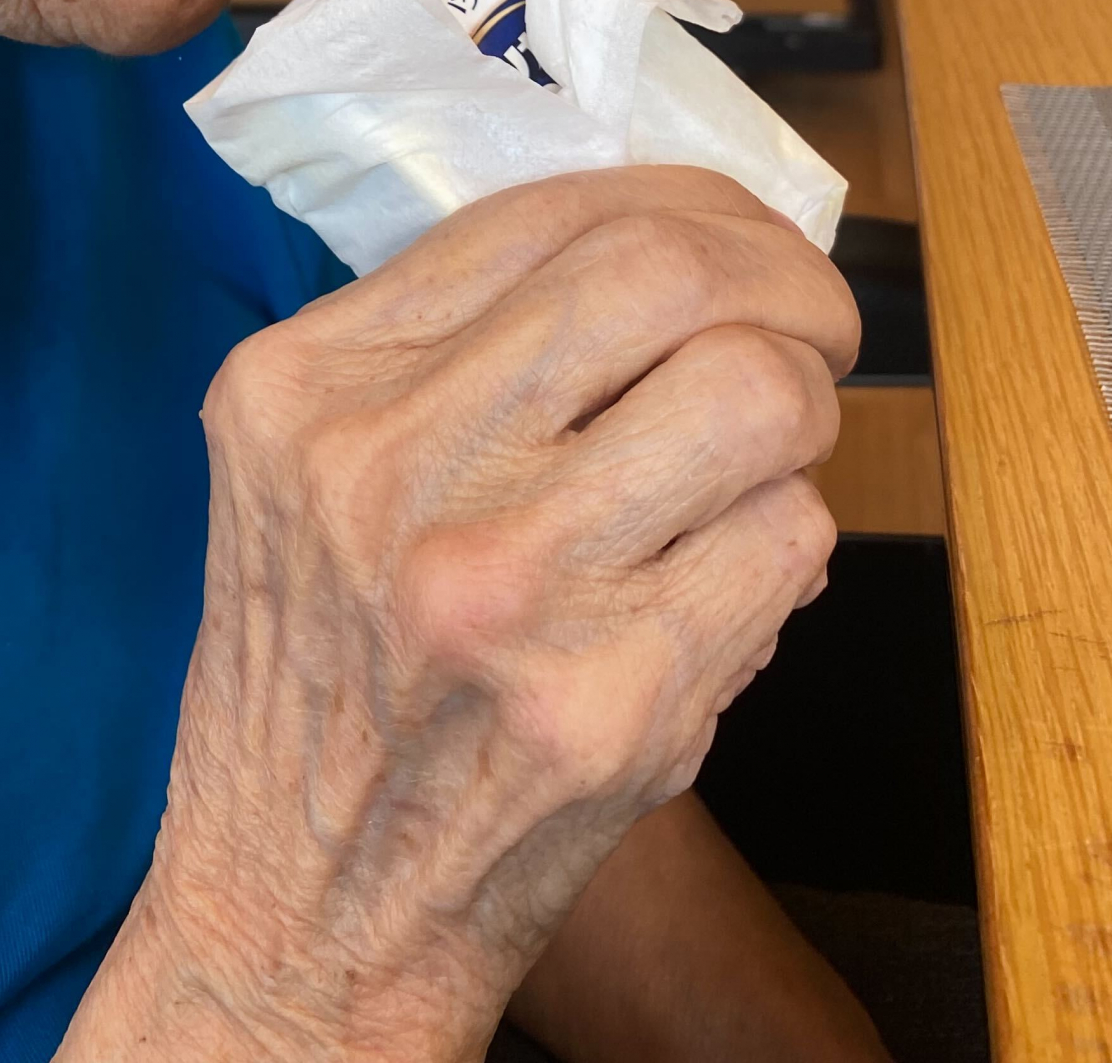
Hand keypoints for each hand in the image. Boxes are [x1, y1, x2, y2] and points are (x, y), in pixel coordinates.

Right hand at [67, 166, 858, 1062]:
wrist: (300, 910)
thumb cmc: (324, 670)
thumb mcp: (308, 468)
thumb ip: (443, 344)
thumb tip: (667, 239)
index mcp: (308, 388)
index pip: (543, 215)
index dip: (680, 201)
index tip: (733, 235)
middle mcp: (393, 468)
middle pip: (663, 271)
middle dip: (783, 273)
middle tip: (812, 319)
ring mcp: (505, 587)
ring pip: (757, 390)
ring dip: (803, 406)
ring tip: (766, 451)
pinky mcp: (610, 703)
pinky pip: (788, 537)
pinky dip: (788, 536)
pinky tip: (727, 575)